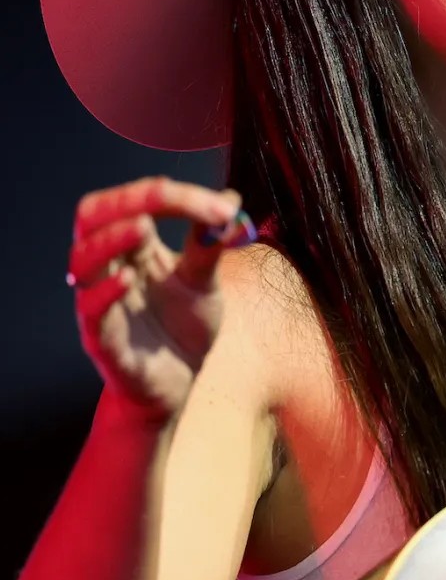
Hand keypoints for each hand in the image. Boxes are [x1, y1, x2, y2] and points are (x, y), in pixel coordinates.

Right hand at [67, 176, 250, 422]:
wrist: (179, 385)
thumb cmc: (184, 328)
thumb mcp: (203, 281)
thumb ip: (209, 245)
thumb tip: (230, 199)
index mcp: (136, 248)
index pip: (138, 202)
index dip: (174, 195)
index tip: (222, 205)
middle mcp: (111, 267)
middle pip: (93, 216)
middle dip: (127, 199)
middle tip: (166, 194)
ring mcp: (101, 302)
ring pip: (82, 260)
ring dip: (109, 239)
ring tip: (142, 227)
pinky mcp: (101, 340)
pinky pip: (90, 311)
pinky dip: (105, 291)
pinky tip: (129, 280)